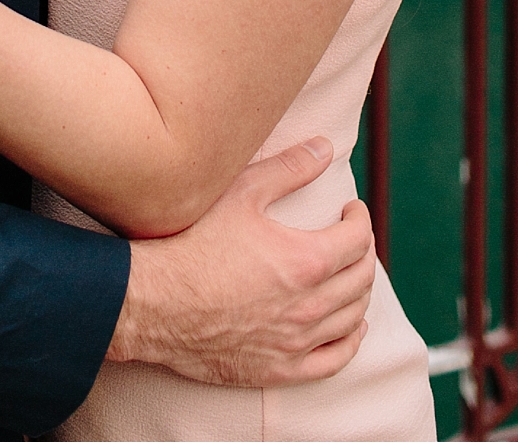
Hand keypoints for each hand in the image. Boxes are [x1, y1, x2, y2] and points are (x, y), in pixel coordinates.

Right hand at [113, 140, 376, 383]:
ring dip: (360, 292)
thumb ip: (290, 168)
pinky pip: (333, 361)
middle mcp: (307, 306)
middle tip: (352, 237)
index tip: (350, 208)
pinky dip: (350, 342)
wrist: (152, 304)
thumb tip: (326, 147)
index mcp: (305, 261)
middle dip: (364, 252)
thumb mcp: (243, 193)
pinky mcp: (278, 370)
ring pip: (352, 319)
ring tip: (351, 273)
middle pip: (361, 279)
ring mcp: (294, 342)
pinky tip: (351, 327)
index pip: (358, 239)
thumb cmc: (194, 244)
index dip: (360, 218)